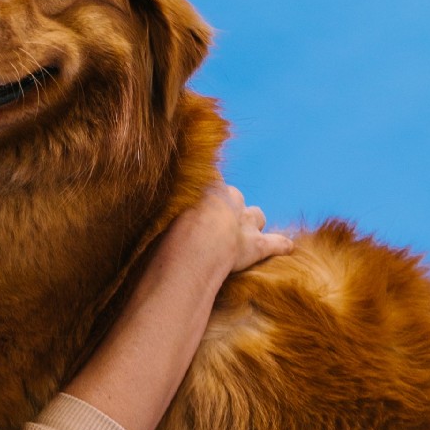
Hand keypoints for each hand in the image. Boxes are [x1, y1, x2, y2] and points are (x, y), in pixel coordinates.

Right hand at [159, 182, 293, 280]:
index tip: (196, 200)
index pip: (210, 182)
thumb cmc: (172, 230)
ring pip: (256, 215)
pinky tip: (288, 247)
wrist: (196, 247)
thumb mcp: (162, 207)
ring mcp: (245, 224)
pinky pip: (275, 243)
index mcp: (207, 187)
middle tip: (215, 220)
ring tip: (245, 231)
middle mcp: (230, 201)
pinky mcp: (256, 246)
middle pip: (235, 196)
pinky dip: (281, 245)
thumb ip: (161, 199)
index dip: (205, 193)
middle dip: (230, 206)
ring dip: (252, 222)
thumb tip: (141, 195)